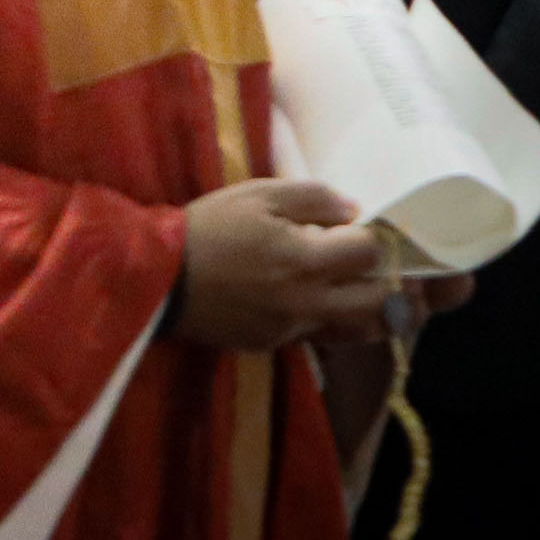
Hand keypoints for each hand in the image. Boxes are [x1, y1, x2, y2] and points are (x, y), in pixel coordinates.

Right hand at [175, 179, 389, 350]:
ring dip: (368, 311)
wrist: (158, 277)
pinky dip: (326, 322)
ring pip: (359, 331)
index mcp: (306, 259)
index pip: (370, 252)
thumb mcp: (256, 195)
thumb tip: (353, 210)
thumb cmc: (208, 228)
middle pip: (378, 301)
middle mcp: (309, 301)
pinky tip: (309, 303)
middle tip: (367, 267)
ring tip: (359, 293)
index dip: (367, 237)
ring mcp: (293, 328)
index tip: (350, 232)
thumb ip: (312, 197)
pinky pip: (319, 338)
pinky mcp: (274, 344)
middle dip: (381, 280)